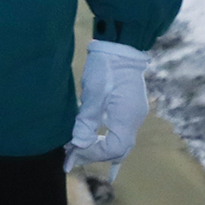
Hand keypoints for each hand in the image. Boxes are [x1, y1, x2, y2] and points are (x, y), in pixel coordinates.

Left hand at [64, 40, 149, 176]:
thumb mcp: (94, 93)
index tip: (72, 152)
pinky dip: (110, 144)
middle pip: (117, 150)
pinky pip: (121, 134)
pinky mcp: (129, 109)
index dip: (91, 153)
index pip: (112, 149)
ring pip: (119, 143)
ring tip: (79, 156)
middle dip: (94, 155)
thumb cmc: (106, 67)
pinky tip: (106, 155)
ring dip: (99, 150)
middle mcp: (134, 121)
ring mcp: (134, 115)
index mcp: (127, 119)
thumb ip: (86, 121)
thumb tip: (78, 145)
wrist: (121, 46)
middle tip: (70, 158)